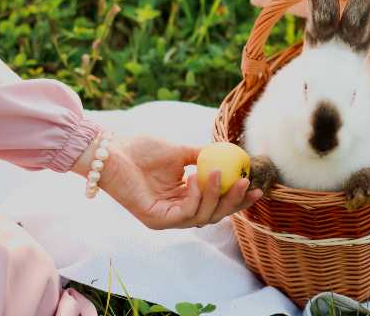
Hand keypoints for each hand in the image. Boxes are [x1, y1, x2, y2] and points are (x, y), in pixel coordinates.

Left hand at [73, 135, 262, 229]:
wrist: (112, 150)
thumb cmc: (141, 149)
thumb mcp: (180, 151)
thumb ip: (203, 156)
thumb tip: (231, 154)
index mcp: (184, 198)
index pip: (217, 204)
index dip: (238, 199)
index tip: (257, 186)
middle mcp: (177, 212)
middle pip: (214, 215)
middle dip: (234, 201)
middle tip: (248, 184)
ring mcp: (166, 219)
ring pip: (203, 217)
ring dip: (216, 195)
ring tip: (219, 173)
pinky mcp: (156, 220)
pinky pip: (185, 213)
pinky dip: (196, 196)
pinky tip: (195, 178)